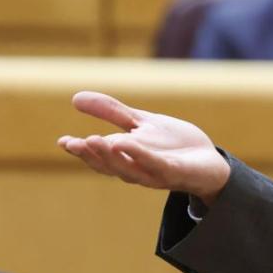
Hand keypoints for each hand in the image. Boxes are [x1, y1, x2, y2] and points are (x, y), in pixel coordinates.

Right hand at [57, 92, 231, 204]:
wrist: (210, 160)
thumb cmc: (173, 145)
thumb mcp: (140, 123)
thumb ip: (112, 113)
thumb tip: (76, 98)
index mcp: (125, 158)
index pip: (99, 157)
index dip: (80, 151)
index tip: (63, 141)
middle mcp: (137, 169)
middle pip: (109, 166)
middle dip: (91, 155)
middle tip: (75, 142)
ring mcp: (156, 173)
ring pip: (128, 170)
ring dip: (110, 157)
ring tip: (93, 140)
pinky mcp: (176, 173)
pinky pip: (156, 166)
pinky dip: (141, 156)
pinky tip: (127, 143)